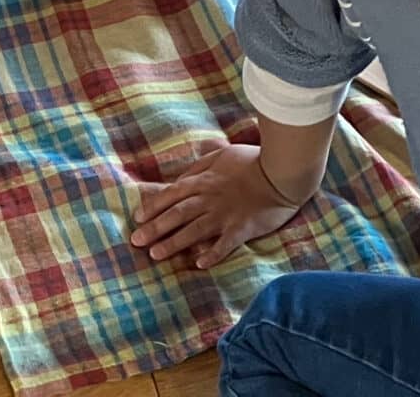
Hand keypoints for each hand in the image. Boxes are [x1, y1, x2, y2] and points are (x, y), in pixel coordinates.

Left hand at [129, 142, 306, 267]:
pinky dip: (212, 254)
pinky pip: (225, 244)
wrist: (283, 172)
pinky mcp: (242, 228)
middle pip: (178, 213)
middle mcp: (211, 198)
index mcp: (205, 180)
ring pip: (195, 230)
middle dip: (155, 227)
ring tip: (155, 254)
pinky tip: (199, 265)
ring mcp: (226, 214)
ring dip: (174, 242)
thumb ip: (201, 165)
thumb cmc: (254, 161)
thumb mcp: (223, 154)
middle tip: (136, 241)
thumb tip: (182, 178)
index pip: (173, 193)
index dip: (154, 206)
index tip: (138, 218)